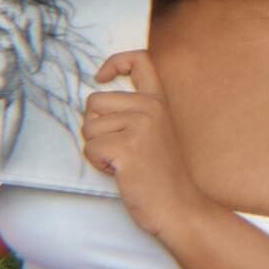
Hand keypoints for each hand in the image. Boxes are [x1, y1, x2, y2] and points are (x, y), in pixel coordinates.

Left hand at [82, 49, 206, 239]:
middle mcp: (151, 108)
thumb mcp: (155, 134)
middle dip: (95, 127)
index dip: (114, 62)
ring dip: (96, 149)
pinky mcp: (128, 148)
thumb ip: (134, 113)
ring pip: (88, 127)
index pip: (139, 59)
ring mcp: (140, 126)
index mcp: (159, 102)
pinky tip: (121, 172)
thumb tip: (92, 104)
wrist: (180, 209)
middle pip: (94, 101)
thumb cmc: (162, 177)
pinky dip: (98, 164)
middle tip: (118, 149)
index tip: (101, 77)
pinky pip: (90, 148)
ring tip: (123, 162)